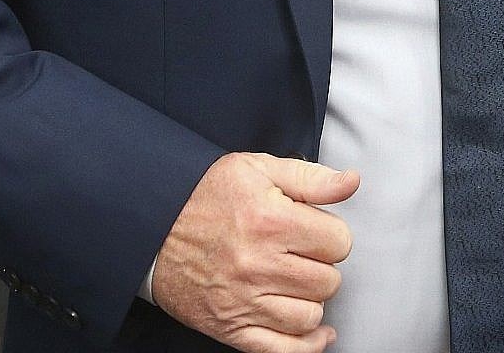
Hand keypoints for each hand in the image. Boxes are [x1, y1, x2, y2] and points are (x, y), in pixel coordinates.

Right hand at [150, 152, 357, 352]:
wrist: (152, 227)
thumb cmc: (205, 195)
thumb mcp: (257, 169)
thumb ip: (310, 178)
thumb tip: (351, 182)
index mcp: (270, 221)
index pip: (338, 243)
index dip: (332, 235)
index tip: (315, 232)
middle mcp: (258, 265)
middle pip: (328, 282)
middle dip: (322, 266)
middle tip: (302, 255)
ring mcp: (244, 301)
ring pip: (310, 316)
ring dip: (310, 300)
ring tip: (295, 282)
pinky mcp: (230, 327)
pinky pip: (282, 350)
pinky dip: (306, 345)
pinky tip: (316, 332)